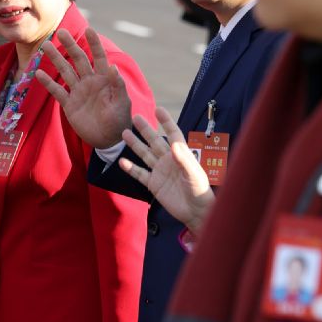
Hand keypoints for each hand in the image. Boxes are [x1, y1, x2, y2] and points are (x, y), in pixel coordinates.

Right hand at [35, 28, 131, 148]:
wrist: (109, 140)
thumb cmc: (119, 120)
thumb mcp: (121, 103)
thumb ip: (117, 86)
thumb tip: (113, 66)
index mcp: (104, 80)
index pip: (99, 57)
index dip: (94, 44)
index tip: (89, 29)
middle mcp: (90, 82)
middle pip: (78, 60)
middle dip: (70, 46)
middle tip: (61, 32)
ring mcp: (78, 92)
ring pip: (65, 71)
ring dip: (56, 59)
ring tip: (45, 46)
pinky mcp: (69, 104)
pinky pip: (57, 91)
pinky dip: (48, 83)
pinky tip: (38, 73)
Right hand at [120, 107, 214, 235]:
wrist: (196, 212)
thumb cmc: (200, 191)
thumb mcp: (194, 174)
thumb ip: (184, 159)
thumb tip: (174, 144)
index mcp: (181, 154)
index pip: (173, 134)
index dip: (166, 122)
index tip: (158, 109)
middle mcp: (169, 160)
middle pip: (155, 141)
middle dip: (146, 130)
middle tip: (135, 117)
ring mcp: (160, 172)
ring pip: (145, 155)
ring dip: (135, 145)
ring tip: (125, 133)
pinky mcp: (154, 184)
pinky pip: (140, 174)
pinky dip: (131, 168)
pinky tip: (121, 162)